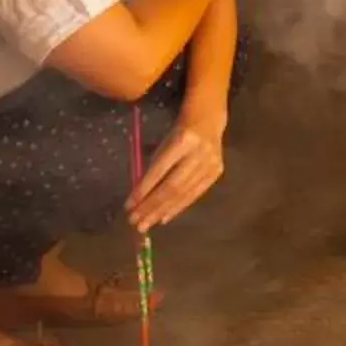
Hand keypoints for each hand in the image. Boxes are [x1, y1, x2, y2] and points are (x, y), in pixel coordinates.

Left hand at [125, 108, 225, 229]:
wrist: (209, 121)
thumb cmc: (179, 132)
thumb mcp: (165, 143)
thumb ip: (154, 167)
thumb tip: (139, 197)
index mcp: (183, 140)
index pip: (160, 170)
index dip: (144, 189)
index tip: (129, 206)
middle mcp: (199, 153)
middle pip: (172, 186)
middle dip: (151, 205)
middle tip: (135, 221)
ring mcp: (210, 164)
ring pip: (183, 193)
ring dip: (162, 211)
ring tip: (145, 224)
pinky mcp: (216, 173)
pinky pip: (195, 195)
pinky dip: (178, 208)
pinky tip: (164, 218)